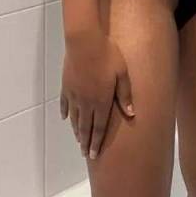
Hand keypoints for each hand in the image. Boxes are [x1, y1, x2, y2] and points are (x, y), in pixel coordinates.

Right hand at [60, 30, 134, 159]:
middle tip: (84, 154)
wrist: (84, 41)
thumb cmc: (107, 55)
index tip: (93, 155)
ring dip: (76, 129)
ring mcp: (74, 93)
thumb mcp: (122, 73)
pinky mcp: (66, 84)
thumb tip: (131, 113)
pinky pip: (64, 102)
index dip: (97, 142)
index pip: (99, 127)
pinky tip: (65, 117)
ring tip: (77, 139)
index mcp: (101, 101)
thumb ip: (125, 94)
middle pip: (85, 126)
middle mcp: (86, 101)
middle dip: (85, 141)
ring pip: (74, 117)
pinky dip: (65, 112)